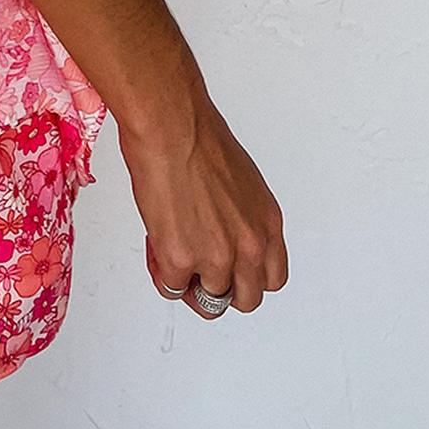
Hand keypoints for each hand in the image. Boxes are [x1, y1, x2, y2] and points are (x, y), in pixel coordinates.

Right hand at [119, 93, 287, 318]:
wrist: (171, 127)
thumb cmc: (198, 136)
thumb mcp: (241, 182)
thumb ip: (241, 216)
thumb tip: (222, 227)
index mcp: (268, 224)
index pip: (272, 278)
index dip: (247, 277)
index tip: (230, 271)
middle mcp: (249, 246)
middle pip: (246, 299)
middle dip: (221, 289)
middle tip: (198, 271)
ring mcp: (217, 258)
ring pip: (210, 301)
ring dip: (189, 282)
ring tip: (172, 250)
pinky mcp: (181, 261)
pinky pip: (172, 288)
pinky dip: (162, 272)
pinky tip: (156, 244)